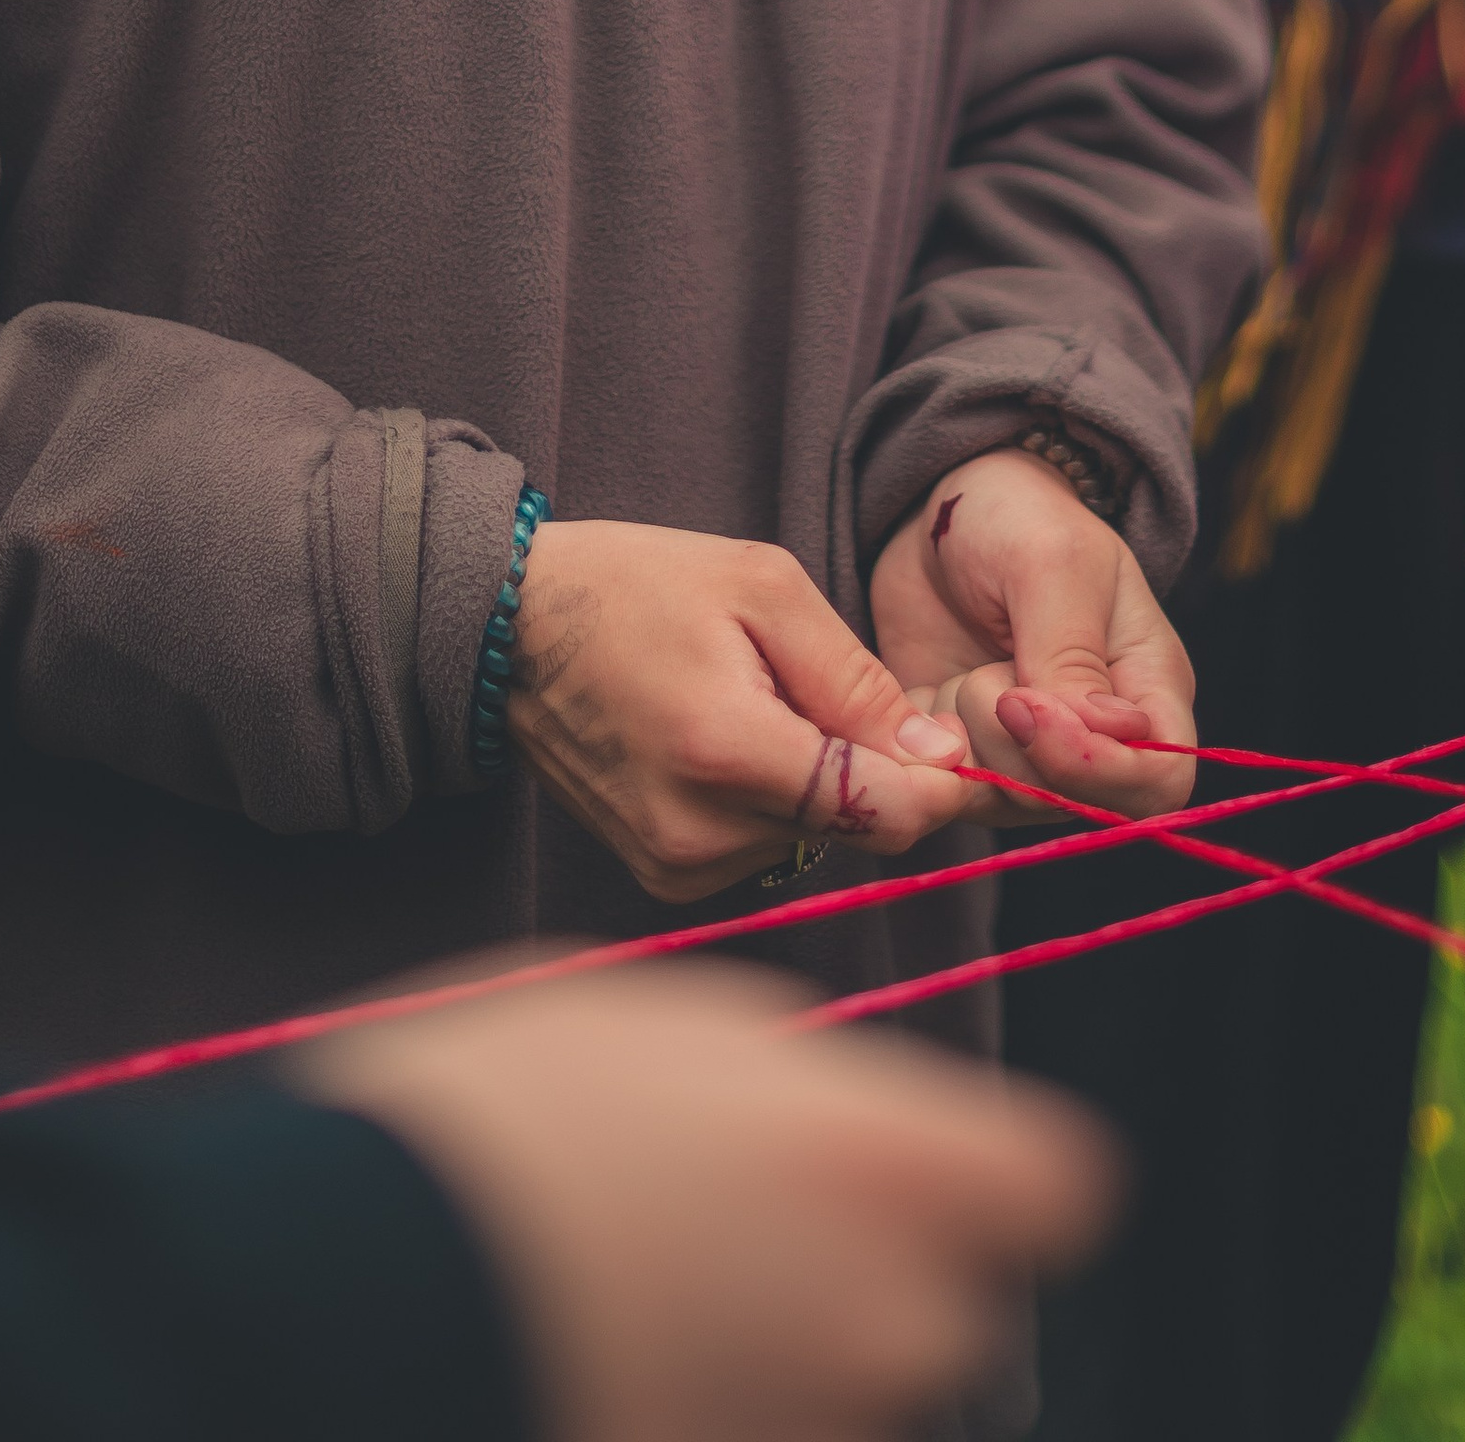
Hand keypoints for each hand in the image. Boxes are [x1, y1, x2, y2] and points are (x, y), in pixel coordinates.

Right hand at [299, 965, 1119, 1441]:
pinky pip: (763, 1434)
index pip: (1054, 1186)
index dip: (994, 1173)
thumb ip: (786, 1071)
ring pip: (855, 1385)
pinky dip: (719, 1407)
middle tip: (734, 1225)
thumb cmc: (502, 1119)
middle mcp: (886, 1320)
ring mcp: (814, 1434)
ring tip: (645, 1290)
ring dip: (787, 1346)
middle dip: (872, 1268)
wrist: (354, 1288)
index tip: (922, 1164)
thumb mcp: (660, 1018)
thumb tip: (818, 1104)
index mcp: (883, 1166)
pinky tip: (613, 1357)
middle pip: (953, 1300)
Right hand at [505, 521, 970, 901]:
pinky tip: (724, 738)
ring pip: (814, 840)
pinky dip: (770, 799)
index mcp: (724, 750)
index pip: (878, 811)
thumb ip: (856, 679)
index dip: (936, 784)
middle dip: (867, 766)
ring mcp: (674, 866)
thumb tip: (938, 758)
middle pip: (853, 828)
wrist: (510, 628)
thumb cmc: (638, 587)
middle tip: (811, 685)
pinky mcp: (664, 877)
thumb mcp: (762, 587)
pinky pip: (764, 846)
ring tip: (754, 702)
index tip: (954, 745)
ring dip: (816, 781)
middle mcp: (698, 833)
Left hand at [870, 447, 1197, 824]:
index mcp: (1145, 685)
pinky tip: (924, 702)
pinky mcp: (967, 754)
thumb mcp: (1052, 561)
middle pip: (1078, 802)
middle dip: (1018, 748)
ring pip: (1011, 803)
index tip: (1026, 706)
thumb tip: (1100, 731)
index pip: (1158, 780)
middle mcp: (1095, 736)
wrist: (938, 514)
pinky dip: (927, 757)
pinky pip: (950, 795)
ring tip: (960, 677)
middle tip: (983, 678)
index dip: (1096, 768)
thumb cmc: (1016, 518)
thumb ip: (1071, 650)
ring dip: (971, 744)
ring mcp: (1029, 753)